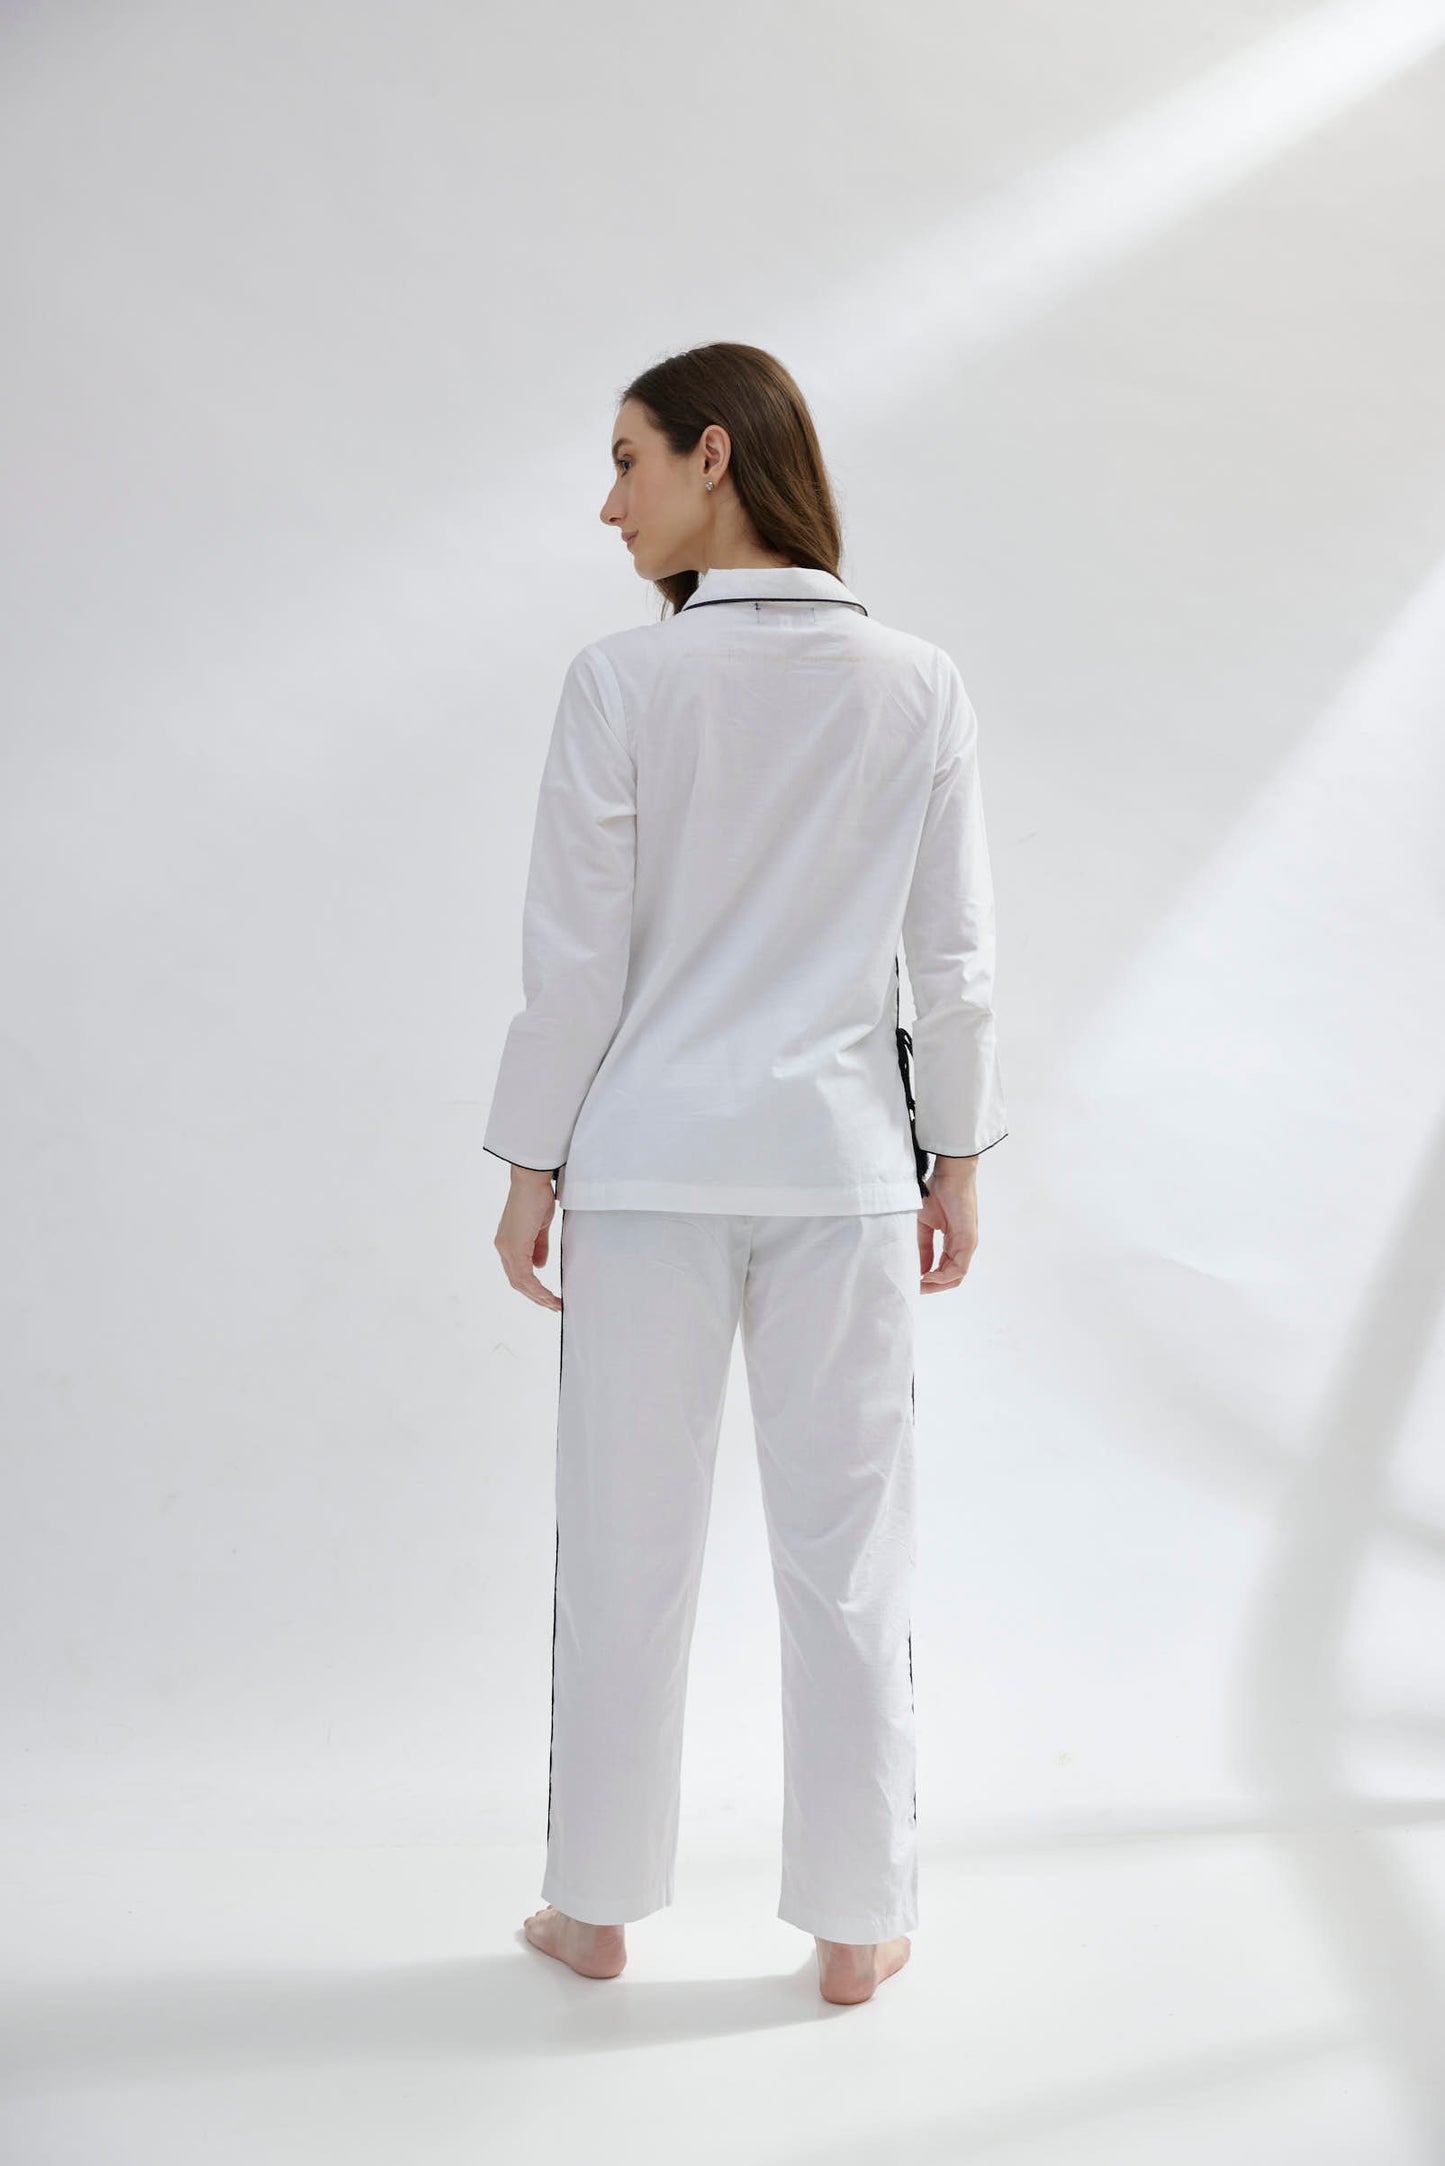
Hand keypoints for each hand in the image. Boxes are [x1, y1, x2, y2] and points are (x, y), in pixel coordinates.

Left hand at [494, 1168, 562, 1311]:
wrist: (531, 1181)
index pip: (517, 1272)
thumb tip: (540, 1265)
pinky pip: (524, 1276)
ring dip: (538, 1296)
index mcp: (508, 1243)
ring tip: (554, 1305)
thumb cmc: (536, 1196)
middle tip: (552, 1306)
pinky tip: (548, 1295)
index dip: (532, 1287)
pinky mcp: (514, 1247)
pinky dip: (537, 1289)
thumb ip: (538, 1247)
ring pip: (520, 1282)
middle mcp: (503, 1248)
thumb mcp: (539, 1226)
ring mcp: (506, 1248)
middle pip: (517, 1282)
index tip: (547, 1296)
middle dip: (536, 1297)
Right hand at [916, 1162, 978, 1292]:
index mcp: (954, 1243)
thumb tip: (920, 1270)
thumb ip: (923, 1248)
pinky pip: (958, 1269)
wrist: (950, 1174)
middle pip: (951, 1279)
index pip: (944, 1271)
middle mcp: (963, 1248)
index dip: (928, 1281)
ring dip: (936, 1285)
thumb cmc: (937, 1193)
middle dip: (932, 1288)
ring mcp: (967, 1246)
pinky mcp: (969, 1242)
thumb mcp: (924, 1225)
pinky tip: (927, 1277)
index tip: (911, 1283)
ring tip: (918, 1285)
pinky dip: (942, 1277)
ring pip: (955, 1278)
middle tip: (913, 1289)